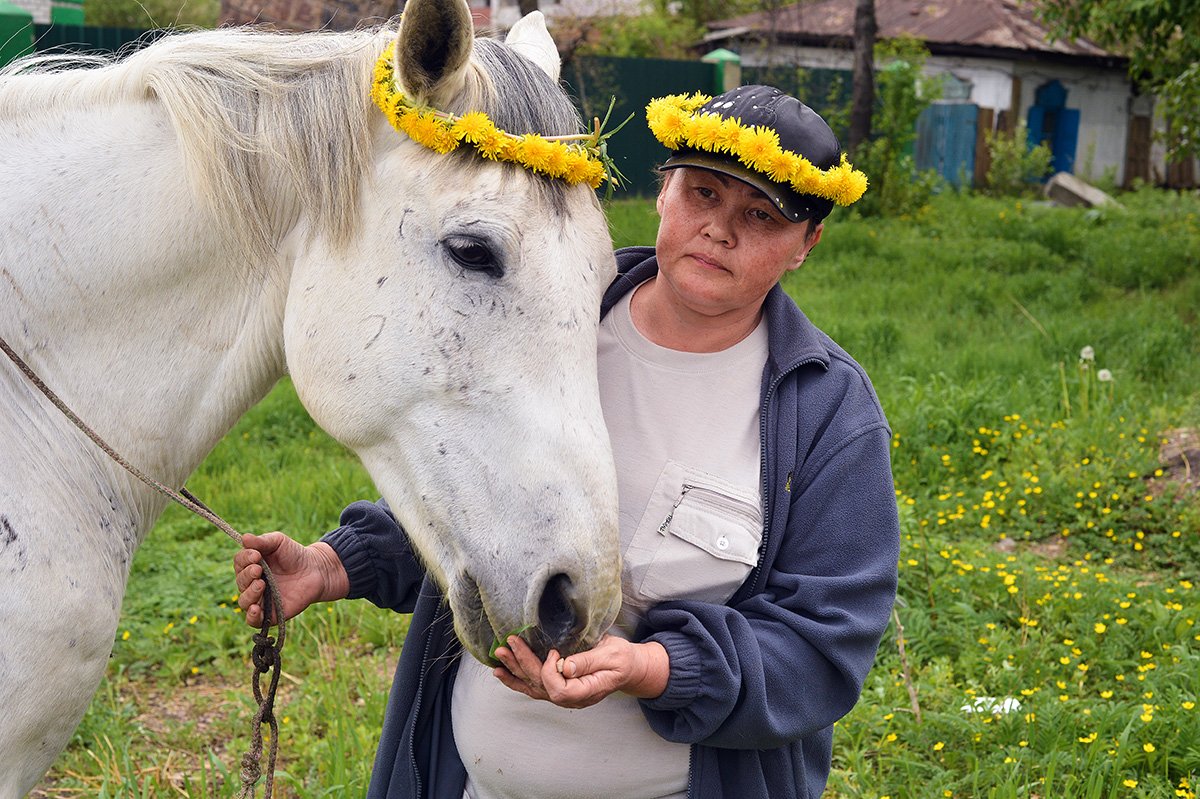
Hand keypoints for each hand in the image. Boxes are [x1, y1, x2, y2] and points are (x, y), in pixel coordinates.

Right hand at [234, 532, 348, 625]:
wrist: (316, 570)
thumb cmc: (295, 554)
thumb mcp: (279, 542)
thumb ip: (262, 541)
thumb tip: (244, 538)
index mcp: (251, 565)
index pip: (239, 563)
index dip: (244, 559)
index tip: (255, 555)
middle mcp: (252, 583)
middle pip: (240, 581)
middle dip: (247, 575)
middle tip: (259, 569)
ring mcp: (260, 599)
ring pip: (244, 601)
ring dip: (249, 593)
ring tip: (261, 584)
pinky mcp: (270, 614)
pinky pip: (254, 621)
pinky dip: (252, 616)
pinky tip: (256, 608)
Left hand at [492, 634, 668, 708]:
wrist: (628, 667)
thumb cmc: (622, 659)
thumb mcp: (612, 655)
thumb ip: (588, 661)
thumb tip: (565, 667)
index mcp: (586, 691)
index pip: (559, 690)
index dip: (549, 672)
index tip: (554, 651)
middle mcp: (571, 697)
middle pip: (541, 686)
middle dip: (522, 664)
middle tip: (509, 645)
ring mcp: (563, 694)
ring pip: (533, 687)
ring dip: (514, 671)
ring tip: (499, 656)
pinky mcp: (557, 687)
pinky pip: (533, 687)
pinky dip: (516, 679)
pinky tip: (501, 671)